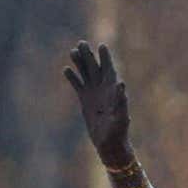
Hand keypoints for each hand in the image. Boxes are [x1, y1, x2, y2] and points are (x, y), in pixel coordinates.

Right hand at [64, 40, 132, 166]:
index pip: (109, 70)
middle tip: (81, 43)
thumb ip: (121, 100)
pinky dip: (73, 78)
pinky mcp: (85, 101)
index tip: (102, 46)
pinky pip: (78, 86)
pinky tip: (66, 69)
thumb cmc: (118, 132)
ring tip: (73, 51)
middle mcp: (103, 89)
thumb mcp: (121, 116)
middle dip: (89, 56)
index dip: (106, 58)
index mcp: (113, 91)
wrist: (109, 144)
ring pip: (86, 74)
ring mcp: (94, 94)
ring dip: (80, 63)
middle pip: (95, 68)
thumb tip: (121, 83)